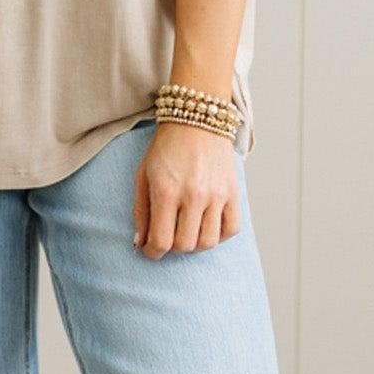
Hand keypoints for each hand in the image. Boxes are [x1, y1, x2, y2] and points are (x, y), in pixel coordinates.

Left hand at [133, 121, 240, 257]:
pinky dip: (219, 235)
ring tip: (187, 233)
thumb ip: (141, 211)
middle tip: (168, 237)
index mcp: (167, 191)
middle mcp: (193, 195)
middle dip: (172, 248)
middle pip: (185, 245)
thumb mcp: (143, 175)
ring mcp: (216, 195)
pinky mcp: (233, 192)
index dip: (153, 252)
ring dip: (195, 244)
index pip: (161, 241)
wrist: (197, 120)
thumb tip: (141, 243)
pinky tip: (207, 226)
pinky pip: (231, 229)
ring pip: (208, 242)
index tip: (150, 250)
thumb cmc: (167, 148)